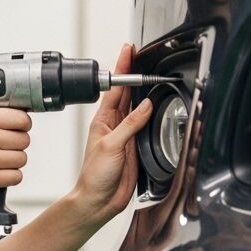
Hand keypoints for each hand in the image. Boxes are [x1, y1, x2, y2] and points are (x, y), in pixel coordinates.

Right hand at [0, 107, 31, 201]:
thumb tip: (12, 118)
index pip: (21, 118)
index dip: (22, 125)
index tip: (19, 128)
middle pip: (24, 139)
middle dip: (17, 143)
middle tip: (5, 147)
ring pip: (22, 158)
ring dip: (14, 161)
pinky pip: (16, 176)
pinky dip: (10, 176)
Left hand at [72, 43, 154, 225]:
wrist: (99, 200)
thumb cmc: (95, 175)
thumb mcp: (111, 145)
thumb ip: (130, 125)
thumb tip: (145, 106)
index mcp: (103, 120)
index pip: (115, 88)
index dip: (122, 68)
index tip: (128, 51)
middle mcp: (115, 125)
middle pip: (127, 94)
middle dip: (133, 74)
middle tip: (141, 56)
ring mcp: (126, 135)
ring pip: (137, 107)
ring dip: (143, 91)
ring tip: (149, 73)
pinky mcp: (136, 147)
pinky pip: (146, 125)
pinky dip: (152, 114)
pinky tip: (156, 106)